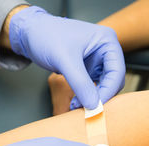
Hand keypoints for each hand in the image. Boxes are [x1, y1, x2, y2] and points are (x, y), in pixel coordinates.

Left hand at [9, 6, 124, 109]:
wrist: (30, 33)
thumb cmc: (47, 36)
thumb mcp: (64, 60)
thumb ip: (80, 82)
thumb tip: (94, 105)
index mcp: (107, 40)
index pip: (117, 71)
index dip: (108, 91)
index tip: (96, 106)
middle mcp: (105, 50)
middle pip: (113, 80)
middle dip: (100, 96)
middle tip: (86, 109)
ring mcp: (97, 60)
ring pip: (104, 86)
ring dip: (92, 98)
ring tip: (76, 106)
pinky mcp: (87, 68)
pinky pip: (92, 86)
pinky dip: (85, 96)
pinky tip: (75, 102)